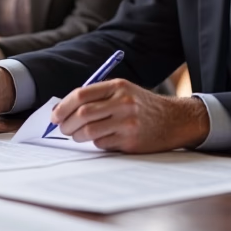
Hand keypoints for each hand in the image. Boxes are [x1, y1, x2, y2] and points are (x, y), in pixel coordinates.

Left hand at [51, 79, 209, 152]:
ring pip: (88, 131)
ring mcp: (128, 122)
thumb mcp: (123, 92)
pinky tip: (103, 138)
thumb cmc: (142, 106)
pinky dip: (96, 142)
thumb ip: (97, 97)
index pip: (81, 95)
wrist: (175, 120)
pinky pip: (102, 143)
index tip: (55, 115)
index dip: (63, 106)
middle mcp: (123, 102)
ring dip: (77, 136)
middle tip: (62, 129)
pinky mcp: (131, 141)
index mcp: (118, 86)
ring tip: (77, 135)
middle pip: (82, 114)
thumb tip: (63, 109)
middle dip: (66, 123)